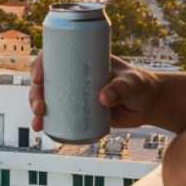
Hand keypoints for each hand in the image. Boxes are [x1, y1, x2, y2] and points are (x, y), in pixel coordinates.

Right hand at [29, 53, 163, 132]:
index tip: (38, 77)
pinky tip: (42, 129)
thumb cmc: (141, 85)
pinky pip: (58, 115)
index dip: (40, 64)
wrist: (149, 105)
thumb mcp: (133, 82)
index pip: (55, 56)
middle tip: (40, 107)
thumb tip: (103, 98)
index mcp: (84, 59)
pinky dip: (47, 122)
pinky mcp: (80, 111)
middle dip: (35, 93)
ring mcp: (76, 94)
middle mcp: (75, 75)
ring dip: (37, 110)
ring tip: (38, 123)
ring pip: (48, 98)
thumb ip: (122, 88)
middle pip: (46, 80)